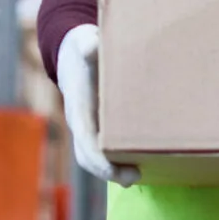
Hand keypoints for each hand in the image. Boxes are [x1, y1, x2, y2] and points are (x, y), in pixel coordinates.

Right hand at [55, 24, 139, 186]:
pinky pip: (107, 150)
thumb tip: (92, 45)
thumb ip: (88, 45)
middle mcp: (82, 123)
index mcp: (78, 108)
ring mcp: (90, 128)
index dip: (97, 160)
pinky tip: (144, 161)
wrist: (73, 53)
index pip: (84, 141)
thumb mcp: (84, 42)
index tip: (113, 170)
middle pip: (89, 157)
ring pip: (97, 158)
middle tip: (135, 177)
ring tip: (141, 175)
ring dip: (115, 171)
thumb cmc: (82, 48)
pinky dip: (121, 160)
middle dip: (109, 172)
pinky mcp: (101, 128)